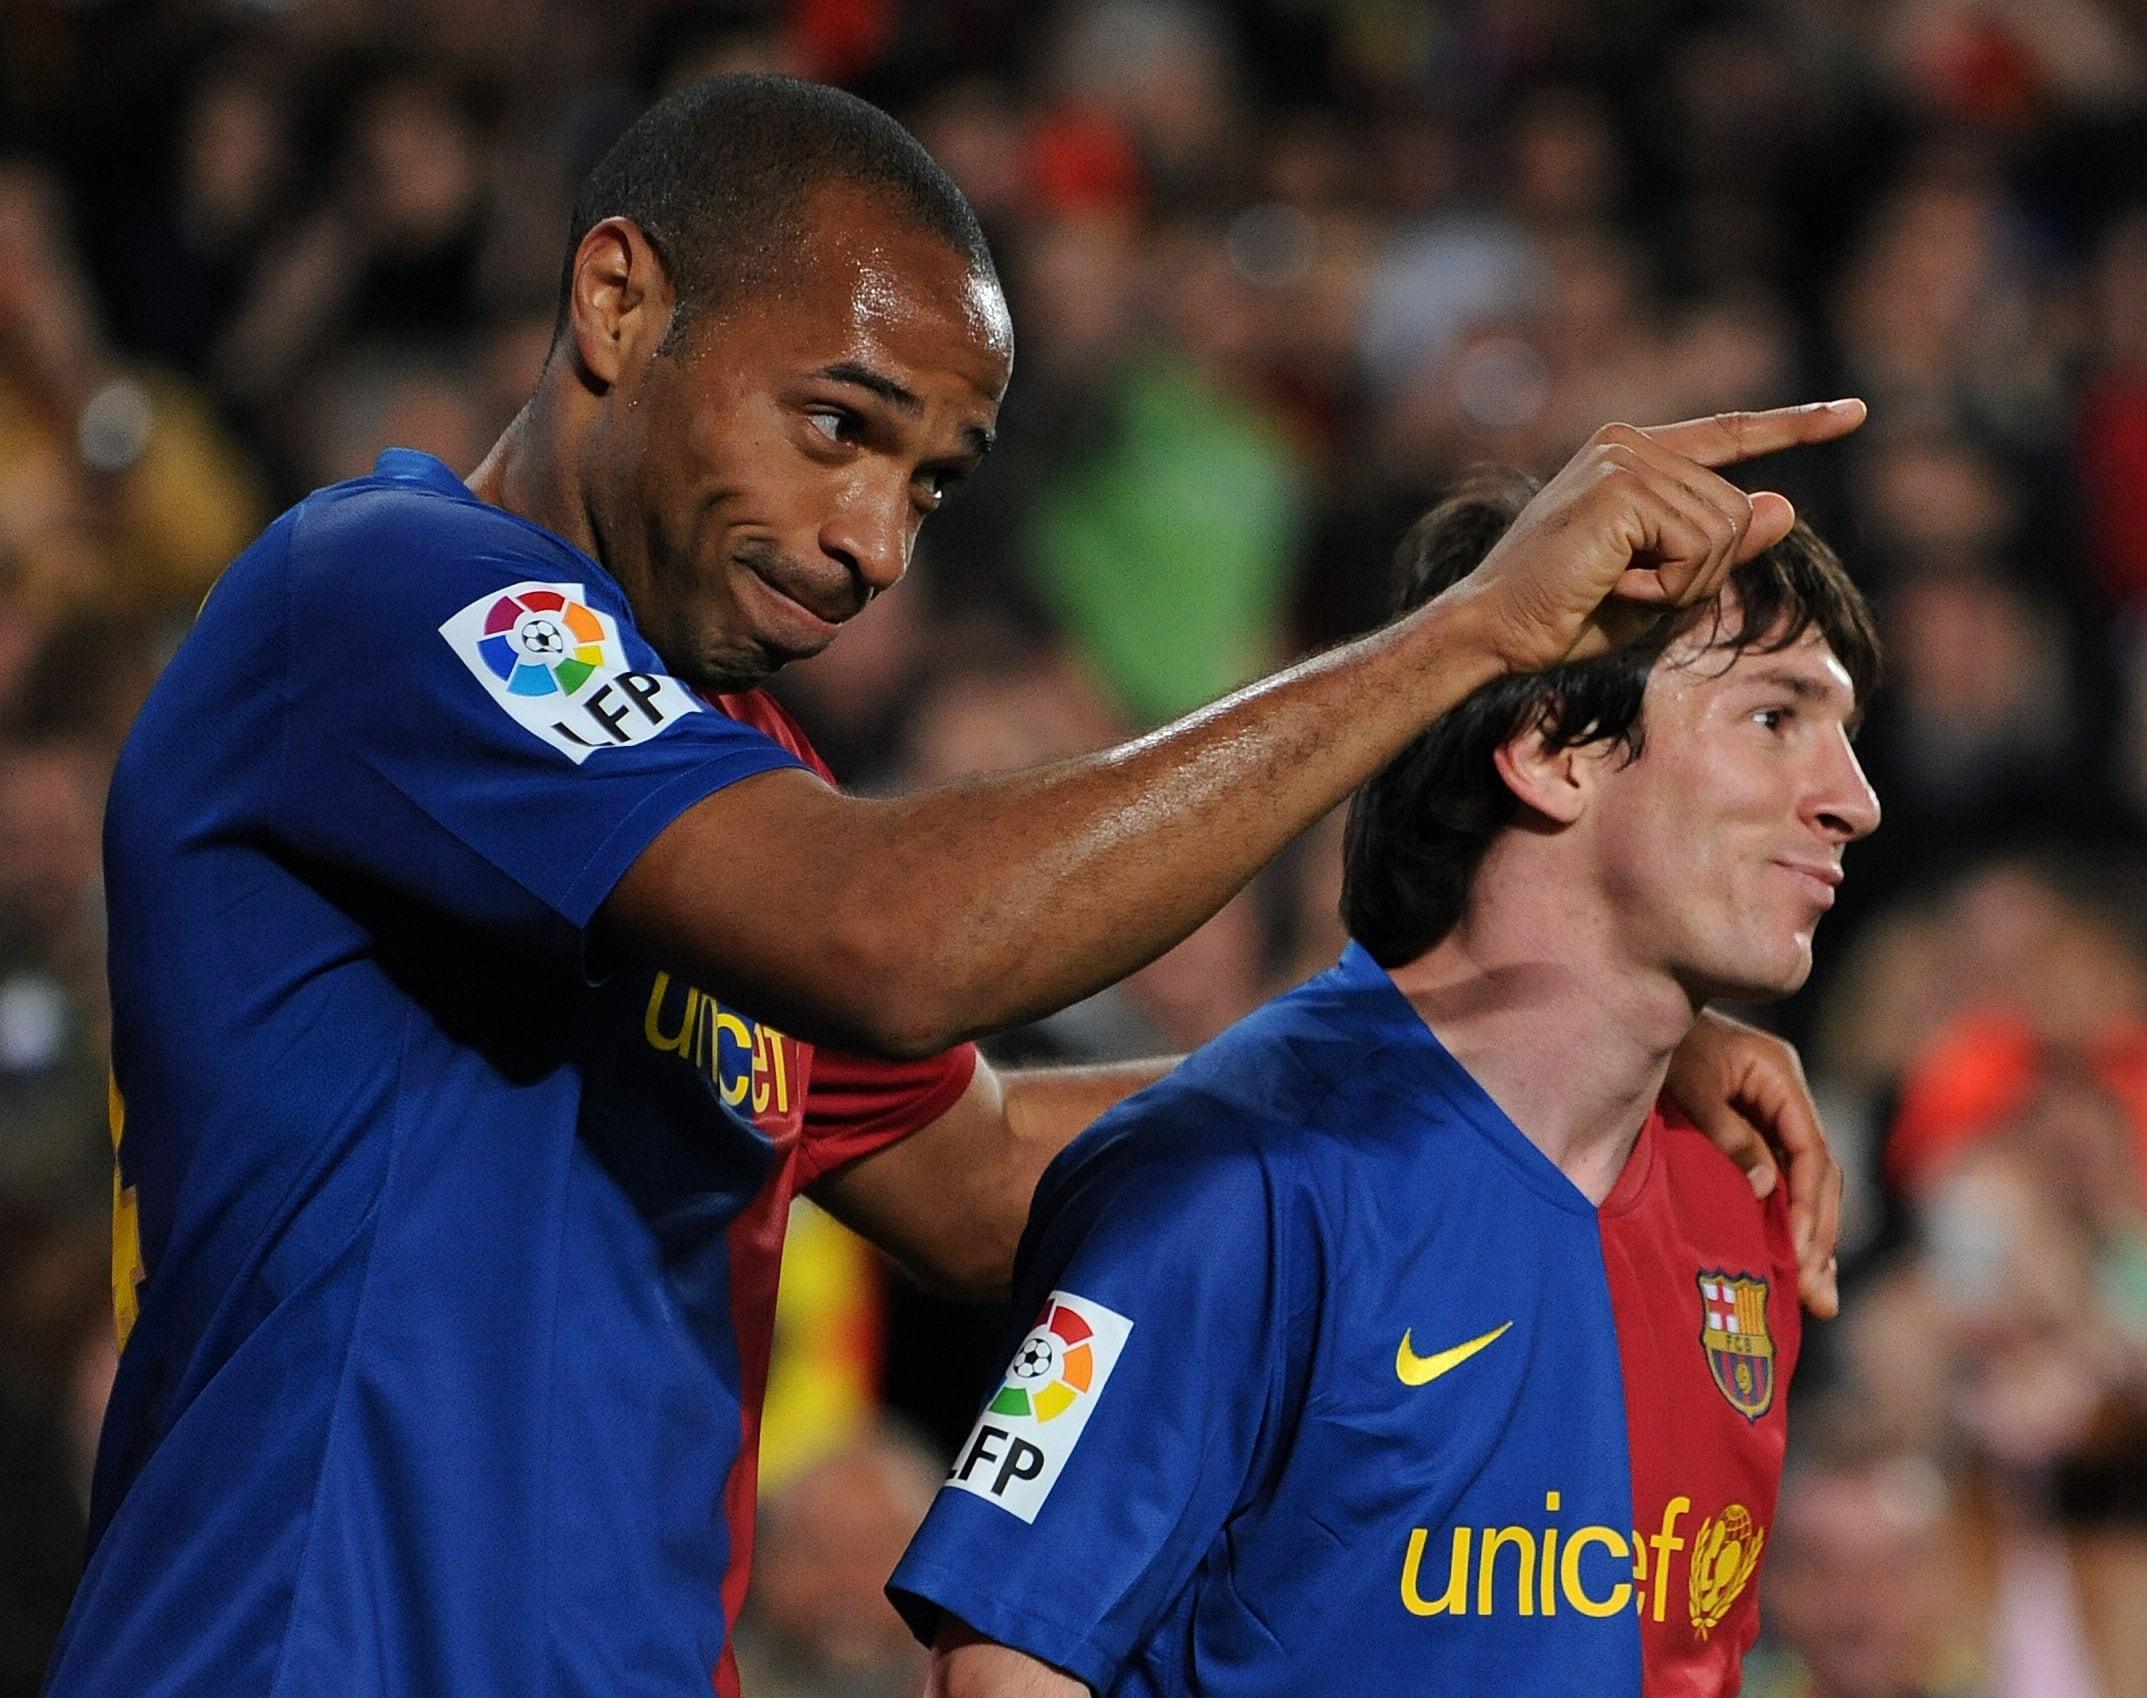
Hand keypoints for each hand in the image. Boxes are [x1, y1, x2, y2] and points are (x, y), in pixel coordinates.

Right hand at [1445, 401, 1866, 674]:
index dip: (1795, 424)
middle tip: (1629, 592)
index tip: (1854, 413)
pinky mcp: (1620, 488)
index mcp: (1632, 457)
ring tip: (1616, 589)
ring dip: (1681, 584)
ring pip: (1722, 531)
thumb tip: (1785, 505)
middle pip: (1734, 510)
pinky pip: (1698, 545)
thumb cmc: (1563, 616)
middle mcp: (1628, 444)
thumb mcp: (1662, 585)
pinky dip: (1667, 586)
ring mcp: (1623, 460)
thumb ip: (1722, 546)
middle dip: (1699, 573)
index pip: (1728, 434)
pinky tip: (1615, 587)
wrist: (1494, 631)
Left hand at [1666, 1009, 1843, 1317]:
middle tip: (1818, 1296)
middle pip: (1818, 1173)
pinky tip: (1793, 1262)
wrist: (1630, 1012)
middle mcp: (1786, 1093)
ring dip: (1812, 1238)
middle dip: (1819, 1236)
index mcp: (1779, 1075)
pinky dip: (1787, 1219)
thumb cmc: (1659, 1046)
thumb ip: (1729, 1137)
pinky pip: (1781, 1178)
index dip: (1809, 1206)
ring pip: (1805, 1182)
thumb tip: (1767, 1192)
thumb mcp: (1691, 1087)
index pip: (1811, 1150)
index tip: (1801, 1254)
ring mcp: (1773, 1110)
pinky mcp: (1754, 1127)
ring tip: (1817, 1298)